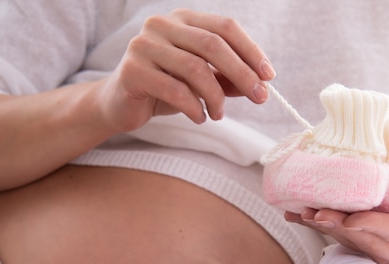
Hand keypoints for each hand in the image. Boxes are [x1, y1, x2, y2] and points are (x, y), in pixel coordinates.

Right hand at [95, 8, 274, 130]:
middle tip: (260, 98)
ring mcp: (144, 45)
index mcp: (182, 20)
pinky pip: (175, 90)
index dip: (251, 51)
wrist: (120, 104)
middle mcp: (161, 25)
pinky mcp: (133, 70)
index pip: (225, 27)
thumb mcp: (202, 82)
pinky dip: (194, 107)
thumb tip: (261, 85)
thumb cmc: (165, 89)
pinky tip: (200, 117)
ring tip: (219, 114)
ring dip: (216, 97)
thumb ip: (228, 79)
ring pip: (196, 69)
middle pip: (213, 45)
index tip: (269, 76)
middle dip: (242, 74)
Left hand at [285, 182, 388, 263]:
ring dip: (324, 227)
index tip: (357, 217)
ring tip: (303, 210)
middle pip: (368, 243)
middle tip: (320, 212)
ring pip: (347, 241)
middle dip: (343, 229)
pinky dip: (312, 224)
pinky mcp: (357, 242)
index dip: (379, 228)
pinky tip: (293, 213)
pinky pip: (334, 235)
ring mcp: (375, 249)